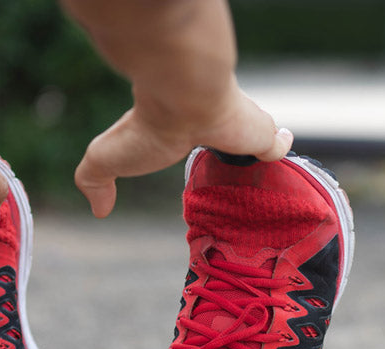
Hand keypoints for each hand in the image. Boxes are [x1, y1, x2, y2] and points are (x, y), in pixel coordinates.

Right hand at [74, 85, 293, 217]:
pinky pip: (279, 147)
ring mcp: (240, 127)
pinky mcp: (262, 133)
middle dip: (234, 157)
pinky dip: (283, 155)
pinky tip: (289, 172)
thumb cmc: (144, 128)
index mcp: (180, 126)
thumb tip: (100, 212)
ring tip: (267, 193)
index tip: (199, 170)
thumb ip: (95, 182)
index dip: (195, 148)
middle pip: (228, 140)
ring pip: (256, 144)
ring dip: (261, 161)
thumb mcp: (103, 159)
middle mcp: (212, 123)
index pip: (192, 136)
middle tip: (240, 189)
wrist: (181, 100)